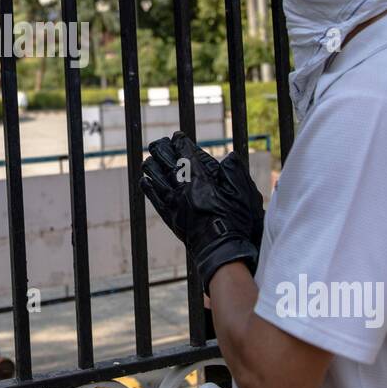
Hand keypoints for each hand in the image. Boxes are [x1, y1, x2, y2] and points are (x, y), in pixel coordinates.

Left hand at [140, 131, 264, 292]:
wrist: (221, 252)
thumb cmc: (234, 223)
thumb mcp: (242, 195)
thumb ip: (235, 174)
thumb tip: (230, 156)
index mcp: (201, 182)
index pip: (187, 156)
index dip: (181, 143)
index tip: (177, 136)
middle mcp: (184, 190)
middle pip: (167, 164)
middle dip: (161, 150)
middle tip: (158, 142)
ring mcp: (175, 205)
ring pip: (157, 180)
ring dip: (151, 166)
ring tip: (147, 159)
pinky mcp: (171, 218)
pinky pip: (155, 199)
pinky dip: (148, 188)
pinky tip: (144, 181)